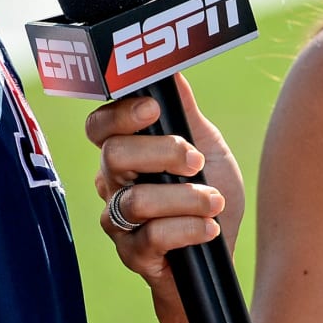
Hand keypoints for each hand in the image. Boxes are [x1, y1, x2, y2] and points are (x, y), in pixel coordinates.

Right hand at [85, 74, 243, 322]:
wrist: (221, 250)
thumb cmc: (210, 193)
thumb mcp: (207, 145)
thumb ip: (185, 110)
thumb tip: (171, 67)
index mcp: (126, 150)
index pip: (100, 125)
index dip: (121, 114)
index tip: (154, 110)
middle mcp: (113, 183)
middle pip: (113, 155)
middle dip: (162, 153)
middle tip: (195, 160)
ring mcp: (118, 220)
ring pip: (135, 200)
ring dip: (185, 198)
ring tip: (214, 201)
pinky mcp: (131, 255)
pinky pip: (151, 237)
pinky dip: (188, 228)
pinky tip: (210, 228)